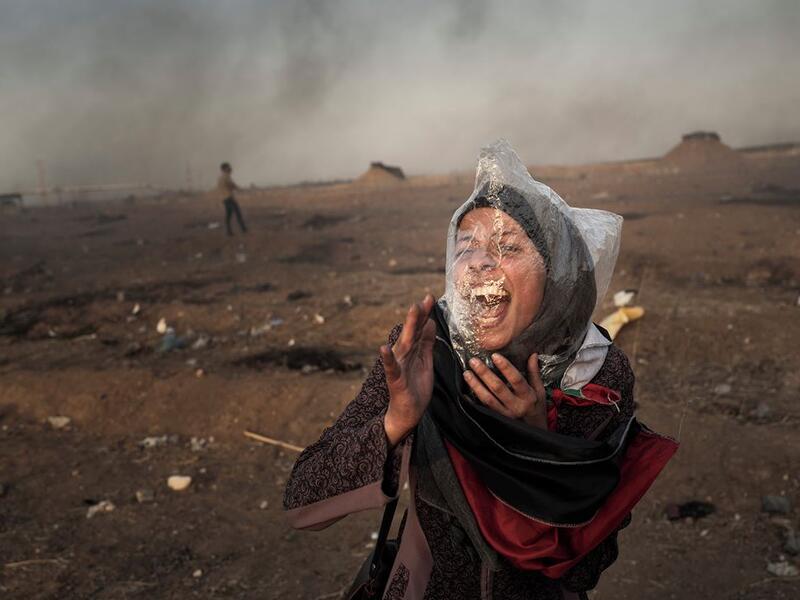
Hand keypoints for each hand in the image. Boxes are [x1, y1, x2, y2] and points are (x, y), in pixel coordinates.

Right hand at [381, 295, 436, 446]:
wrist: (408, 412)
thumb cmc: (416, 386)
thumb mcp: (425, 361)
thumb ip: (426, 342)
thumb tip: (430, 322)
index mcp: (412, 350)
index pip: (419, 328)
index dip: (425, 314)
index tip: (430, 297)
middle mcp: (404, 354)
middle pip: (412, 332)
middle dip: (417, 315)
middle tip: (423, 299)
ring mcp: (399, 366)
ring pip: (404, 344)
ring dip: (408, 327)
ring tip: (412, 312)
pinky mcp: (396, 380)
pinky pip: (391, 368)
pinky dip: (388, 358)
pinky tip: (383, 348)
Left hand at [463, 352, 547, 428]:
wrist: (535, 431)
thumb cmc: (537, 409)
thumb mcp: (539, 391)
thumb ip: (534, 373)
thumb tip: (533, 355)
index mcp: (527, 396)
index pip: (516, 379)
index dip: (506, 367)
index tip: (495, 356)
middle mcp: (516, 406)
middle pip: (498, 388)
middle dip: (485, 373)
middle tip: (474, 361)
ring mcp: (505, 414)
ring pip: (487, 399)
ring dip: (476, 385)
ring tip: (467, 373)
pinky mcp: (497, 420)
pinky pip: (483, 408)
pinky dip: (473, 400)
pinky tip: (464, 392)